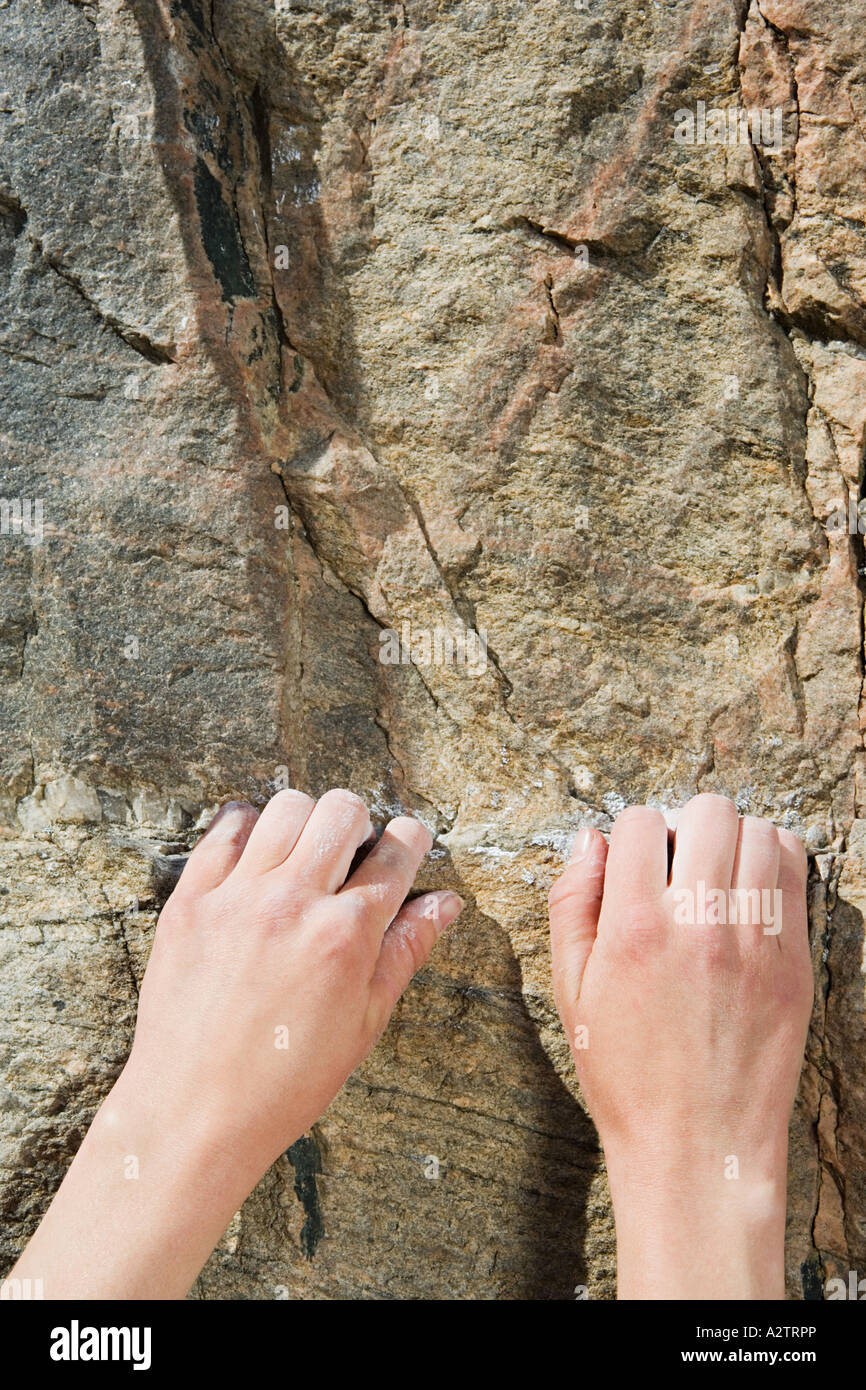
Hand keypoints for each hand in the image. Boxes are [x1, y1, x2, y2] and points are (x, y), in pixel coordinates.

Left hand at [11, 789, 461, 1297]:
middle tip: (350, 856)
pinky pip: (225, 829)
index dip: (410, 840)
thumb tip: (446, 903)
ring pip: (286, 806)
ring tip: (301, 857)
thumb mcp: (365, 1021)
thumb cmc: (288, 1080)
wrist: (195, 1113)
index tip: (406, 842)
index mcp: (347, 935)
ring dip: (305, 821)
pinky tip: (255, 859)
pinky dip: (247, 829)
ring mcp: (238, 897)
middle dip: (359, 823)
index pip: (396, 853)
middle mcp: (294, 902)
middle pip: (342, 811)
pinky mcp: (191, 900)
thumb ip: (405, 951)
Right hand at [549, 794, 812, 1298]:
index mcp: (634, 929)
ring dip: (735, 839)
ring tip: (719, 874)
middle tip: (681, 861)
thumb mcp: (572, 992)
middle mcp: (699, 925)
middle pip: (709, 812)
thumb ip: (573, 905)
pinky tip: (750, 891)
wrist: (698, 1148)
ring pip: (761, 832)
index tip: (637, 861)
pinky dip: (774, 862)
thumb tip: (590, 839)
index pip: (641, 822)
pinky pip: (796, 872)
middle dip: (688, 824)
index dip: (633, 833)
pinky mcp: (793, 962)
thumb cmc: (626, 1075)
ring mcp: (754, 942)